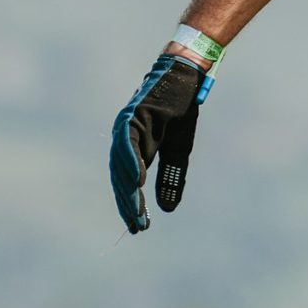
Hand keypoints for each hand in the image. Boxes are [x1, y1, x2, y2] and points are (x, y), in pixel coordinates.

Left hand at [110, 52, 210, 233]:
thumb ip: (171, 177)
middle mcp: (124, 141)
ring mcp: (126, 128)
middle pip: (121, 179)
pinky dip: (131, 163)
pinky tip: (138, 182)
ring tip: (136, 211)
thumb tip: (168, 208)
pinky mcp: (133, 116)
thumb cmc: (180, 113)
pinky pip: (128, 144)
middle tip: (137, 225)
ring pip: (122, 165)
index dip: (132, 206)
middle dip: (129, 204)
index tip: (139, 227)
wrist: (186, 80)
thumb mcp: (178, 152)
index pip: (128, 184)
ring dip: (128, 190)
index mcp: (135, 150)